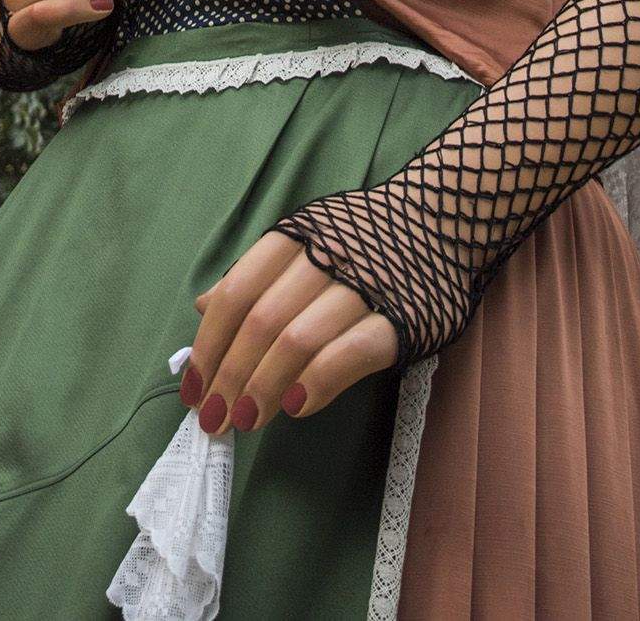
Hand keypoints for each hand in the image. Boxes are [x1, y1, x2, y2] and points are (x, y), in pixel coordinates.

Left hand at [179, 228, 398, 434]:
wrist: (446, 220)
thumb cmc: (363, 239)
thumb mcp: (304, 241)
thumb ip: (255, 275)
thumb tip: (202, 307)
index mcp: (294, 238)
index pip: (238, 291)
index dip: (210, 342)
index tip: (193, 386)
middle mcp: (323, 256)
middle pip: (262, 321)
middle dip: (230, 374)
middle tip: (214, 417)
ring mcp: (364, 286)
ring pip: (299, 338)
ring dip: (264, 386)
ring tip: (245, 419)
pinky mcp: (403, 318)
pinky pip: (352, 353)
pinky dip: (319, 381)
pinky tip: (296, 407)